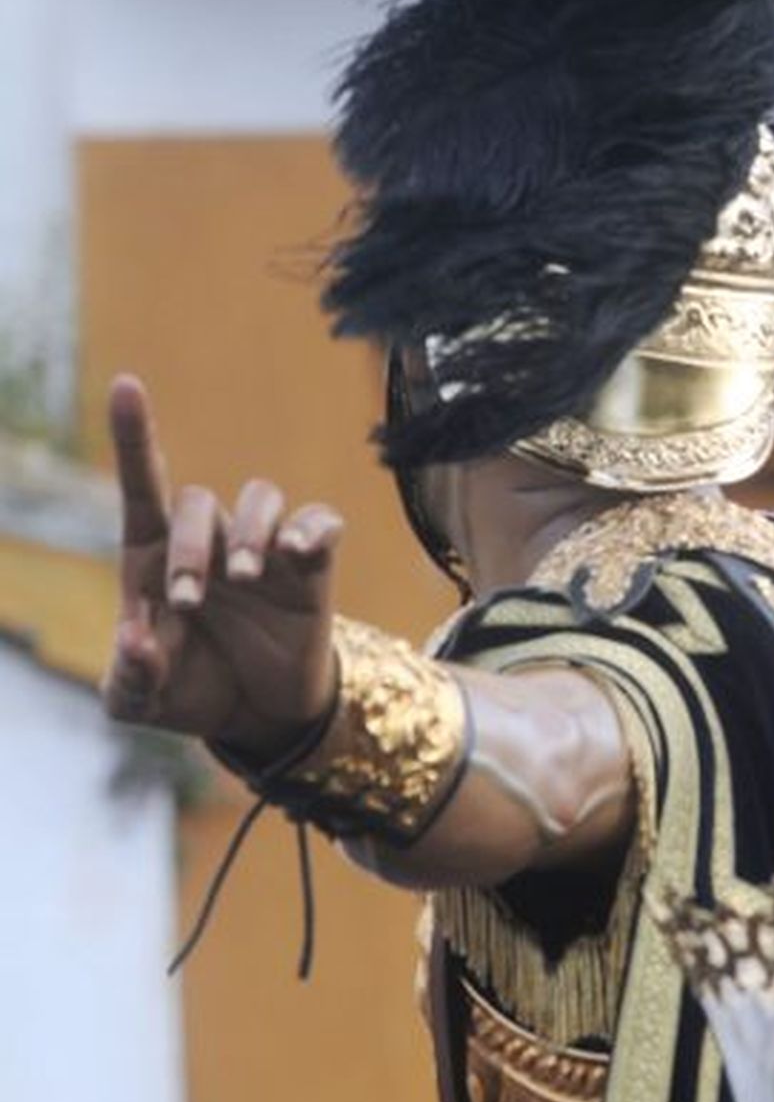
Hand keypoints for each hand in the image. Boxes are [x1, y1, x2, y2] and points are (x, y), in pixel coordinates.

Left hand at [102, 375, 341, 760]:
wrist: (260, 717)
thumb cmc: (192, 691)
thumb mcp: (140, 701)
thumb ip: (128, 676)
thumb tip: (136, 634)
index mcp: (155, 561)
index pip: (143, 485)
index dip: (133, 435)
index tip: (125, 385)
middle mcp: (211, 542)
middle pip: (198, 502)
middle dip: (190, 549)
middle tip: (189, 601)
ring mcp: (266, 551)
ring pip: (259, 497)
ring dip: (249, 534)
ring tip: (245, 580)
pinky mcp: (313, 566)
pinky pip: (320, 521)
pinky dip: (311, 529)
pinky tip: (297, 556)